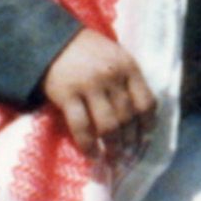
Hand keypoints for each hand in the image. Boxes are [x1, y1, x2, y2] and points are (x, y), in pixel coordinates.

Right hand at [42, 28, 155, 159]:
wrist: (52, 40)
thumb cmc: (89, 52)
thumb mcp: (116, 57)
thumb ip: (128, 81)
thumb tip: (141, 117)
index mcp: (128, 67)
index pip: (146, 102)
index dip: (148, 125)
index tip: (145, 139)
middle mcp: (111, 77)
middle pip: (127, 118)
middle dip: (130, 142)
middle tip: (128, 157)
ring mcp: (89, 86)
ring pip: (108, 126)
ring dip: (113, 148)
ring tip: (113, 160)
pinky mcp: (67, 95)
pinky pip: (81, 127)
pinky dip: (88, 145)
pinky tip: (93, 155)